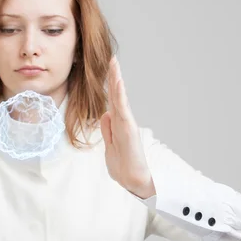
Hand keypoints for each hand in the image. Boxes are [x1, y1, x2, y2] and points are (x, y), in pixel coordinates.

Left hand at [100, 56, 154, 198]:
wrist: (134, 181)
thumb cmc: (123, 166)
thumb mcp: (109, 146)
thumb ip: (107, 130)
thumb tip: (106, 114)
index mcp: (118, 125)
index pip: (113, 101)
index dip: (110, 85)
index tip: (109, 69)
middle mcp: (123, 122)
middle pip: (117, 95)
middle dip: (114, 77)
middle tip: (113, 59)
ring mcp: (127, 125)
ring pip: (120, 99)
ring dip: (117, 82)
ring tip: (115, 65)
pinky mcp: (129, 130)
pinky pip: (123, 109)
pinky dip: (120, 96)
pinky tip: (117, 84)